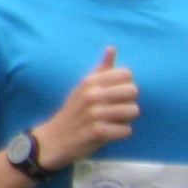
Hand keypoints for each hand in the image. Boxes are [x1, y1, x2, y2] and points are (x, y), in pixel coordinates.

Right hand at [35, 46, 138, 167]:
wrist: (54, 139)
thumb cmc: (73, 111)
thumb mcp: (83, 87)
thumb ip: (101, 69)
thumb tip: (112, 48)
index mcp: (90, 81)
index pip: (126, 74)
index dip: (126, 85)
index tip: (117, 94)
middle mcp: (92, 95)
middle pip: (133, 90)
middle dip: (129, 101)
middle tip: (118, 109)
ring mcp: (95, 113)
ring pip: (133, 110)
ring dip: (127, 118)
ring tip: (115, 121)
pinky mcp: (98, 132)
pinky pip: (126, 130)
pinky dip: (122, 133)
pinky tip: (111, 132)